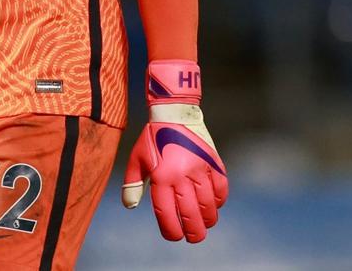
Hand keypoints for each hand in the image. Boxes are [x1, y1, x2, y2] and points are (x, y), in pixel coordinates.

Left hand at [121, 103, 227, 242]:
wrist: (174, 113)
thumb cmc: (152, 138)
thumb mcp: (137, 158)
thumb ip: (132, 183)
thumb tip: (130, 206)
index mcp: (160, 177)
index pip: (167, 214)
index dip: (171, 231)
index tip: (174, 236)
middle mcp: (181, 176)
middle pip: (191, 216)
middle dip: (193, 233)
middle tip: (193, 238)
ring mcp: (200, 170)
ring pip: (208, 206)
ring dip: (207, 220)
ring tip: (204, 224)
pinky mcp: (214, 163)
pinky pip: (221, 190)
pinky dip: (219, 201)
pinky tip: (214, 205)